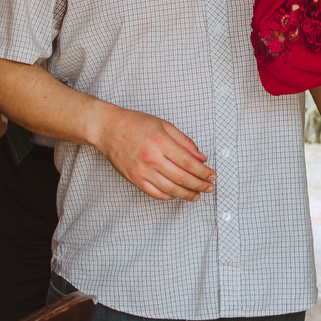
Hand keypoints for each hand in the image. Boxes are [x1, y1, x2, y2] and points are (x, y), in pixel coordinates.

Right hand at [93, 103, 216, 201]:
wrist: (108, 128)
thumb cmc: (136, 123)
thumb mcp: (164, 125)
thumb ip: (184, 142)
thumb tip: (201, 158)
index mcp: (161, 142)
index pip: (189, 163)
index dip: (203, 172)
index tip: (212, 175)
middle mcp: (152, 158)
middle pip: (182, 178)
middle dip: (200, 185)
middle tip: (210, 188)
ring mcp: (142, 171)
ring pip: (170, 189)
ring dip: (187, 194)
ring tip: (197, 195)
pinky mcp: (134, 179)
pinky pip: (155, 193)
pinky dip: (169, 196)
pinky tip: (177, 195)